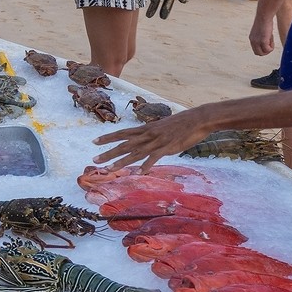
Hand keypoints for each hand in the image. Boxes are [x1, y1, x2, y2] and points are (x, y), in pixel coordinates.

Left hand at [93, 106, 213, 169]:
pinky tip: (138, 173)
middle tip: (93, 160)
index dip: (108, 137)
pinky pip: (154, 158)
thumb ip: (152, 134)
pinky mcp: (167, 147)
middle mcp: (148, 134)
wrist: (197, 119)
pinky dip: (146, 165)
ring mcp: (157, 141)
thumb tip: (146, 140)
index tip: (94, 142)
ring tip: (108, 170)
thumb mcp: (162, 127)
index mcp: (146, 128)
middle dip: (108, 153)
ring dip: (120, 162)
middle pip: (124, 144)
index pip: (122, 133)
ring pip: (135, 153)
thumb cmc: (181, 123)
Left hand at [249, 12, 276, 56]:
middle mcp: (253, 41)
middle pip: (258, 53)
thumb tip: (267, 39)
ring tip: (271, 39)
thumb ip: (261, 36)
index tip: (267, 41)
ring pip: (263, 53)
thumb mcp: (261, 30)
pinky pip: (268, 50)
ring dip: (269, 49)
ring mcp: (257, 42)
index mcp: (251, 38)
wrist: (264, 15)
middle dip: (266, 51)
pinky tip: (272, 38)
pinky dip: (272, 47)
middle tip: (270, 43)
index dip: (263, 48)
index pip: (256, 50)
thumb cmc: (264, 20)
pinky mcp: (263, 41)